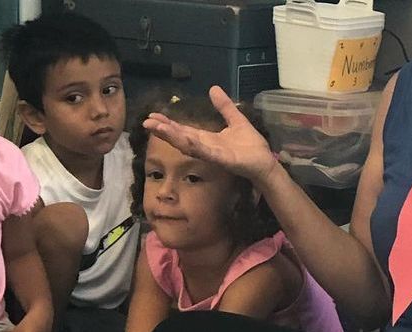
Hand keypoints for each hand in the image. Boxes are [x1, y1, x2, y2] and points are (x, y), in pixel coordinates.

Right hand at [143, 85, 277, 184]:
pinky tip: (185, 139)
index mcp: (208, 138)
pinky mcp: (223, 160)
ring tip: (157, 128)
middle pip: (181, 138)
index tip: (153, 115)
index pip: (184, 130)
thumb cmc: (252, 146)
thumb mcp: (236, 120)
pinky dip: (195, 146)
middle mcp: (206, 147)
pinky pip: (206, 153)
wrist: (265, 163)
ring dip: (173, 137)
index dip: (169, 123)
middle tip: (146, 122)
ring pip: (188, 145)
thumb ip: (224, 107)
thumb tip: (213, 88)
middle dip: (164, 130)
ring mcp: (213, 154)